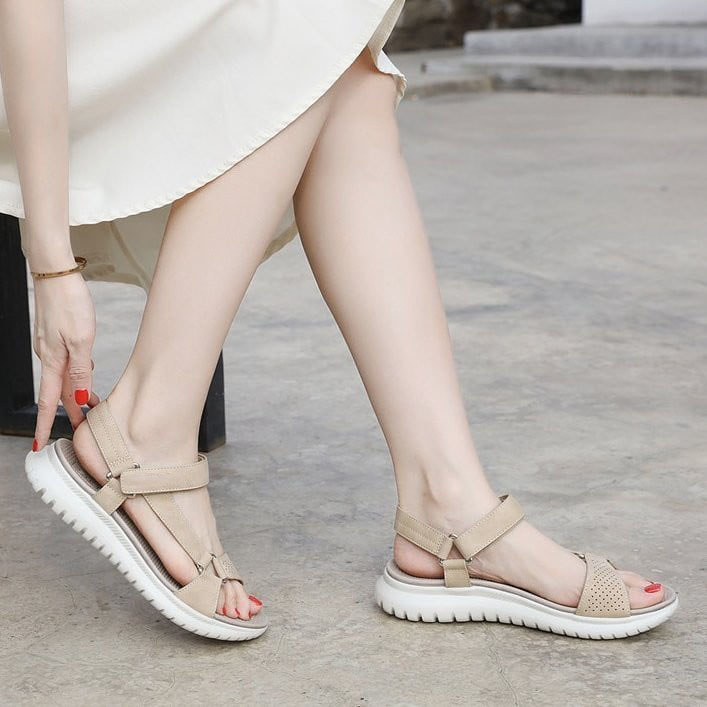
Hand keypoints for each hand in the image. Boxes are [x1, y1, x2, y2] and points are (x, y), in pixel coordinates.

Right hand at [32, 272, 98, 450]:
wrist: (56, 273)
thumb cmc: (69, 302)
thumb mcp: (81, 339)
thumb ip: (81, 370)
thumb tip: (78, 398)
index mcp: (53, 360)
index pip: (48, 401)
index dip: (45, 423)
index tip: (40, 444)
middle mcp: (49, 356)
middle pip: (58, 392)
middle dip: (69, 413)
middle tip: (83, 429)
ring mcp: (51, 346)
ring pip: (64, 377)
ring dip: (75, 394)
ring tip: (92, 406)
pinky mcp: (56, 337)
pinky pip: (65, 363)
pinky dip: (76, 375)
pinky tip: (86, 376)